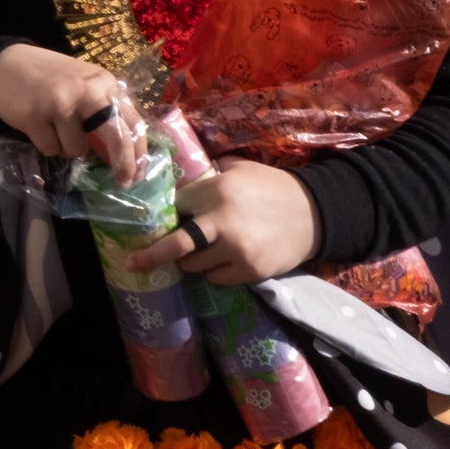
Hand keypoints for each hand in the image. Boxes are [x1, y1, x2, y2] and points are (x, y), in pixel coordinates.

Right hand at [0, 43, 139, 183]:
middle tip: (122, 181)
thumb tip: (121, 154)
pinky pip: (50, 149)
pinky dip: (46, 144)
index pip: (132, 122)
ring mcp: (60, 103)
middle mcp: (86, 91)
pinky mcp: (35, 115)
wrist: (4, 63)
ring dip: (66, 147)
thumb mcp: (83, 85)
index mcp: (103, 83)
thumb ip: (103, 111)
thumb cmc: (49, 77)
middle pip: (116, 138)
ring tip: (53, 128)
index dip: (138, 152)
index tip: (138, 174)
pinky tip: (37, 126)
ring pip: (76, 149)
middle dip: (122, 164)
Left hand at [127, 158, 319, 284]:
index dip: (168, 215)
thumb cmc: (272, 187)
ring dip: (191, 261)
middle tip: (134, 263)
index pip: (175, 208)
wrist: (315, 213)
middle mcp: (221, 222)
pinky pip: (215, 278)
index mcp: (216, 191)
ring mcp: (236, 250)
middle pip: (176, 245)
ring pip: (193, 266)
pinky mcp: (249, 270)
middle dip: (151, 255)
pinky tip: (225, 259)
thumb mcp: (237, 170)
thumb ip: (207, 178)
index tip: (158, 222)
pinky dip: (214, 272)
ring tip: (204, 250)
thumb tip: (178, 187)